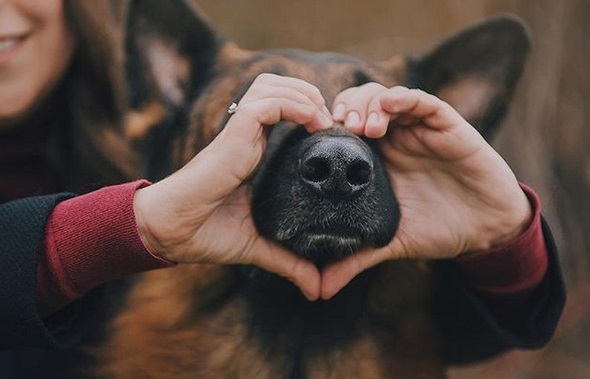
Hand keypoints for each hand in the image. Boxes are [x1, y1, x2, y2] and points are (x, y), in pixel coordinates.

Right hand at [133, 73, 332, 299]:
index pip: (280, 107)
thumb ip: (289, 262)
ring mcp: (238, 132)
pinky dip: (292, 104)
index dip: (307, 109)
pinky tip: (311, 122)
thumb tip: (317, 290)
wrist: (172, 232)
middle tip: (330, 121)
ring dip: (303, 93)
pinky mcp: (233, 135)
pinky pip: (265, 103)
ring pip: (271, 85)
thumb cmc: (208, 234)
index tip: (331, 134)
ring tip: (322, 119)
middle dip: (309, 92)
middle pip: (277, 85)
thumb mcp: (259, 245)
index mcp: (252, 150)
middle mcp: (246, 135)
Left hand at [322, 84, 531, 297]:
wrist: (485, 230)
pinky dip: (404, 98)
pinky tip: (391, 106)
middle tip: (339, 128)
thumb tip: (320, 289)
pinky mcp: (446, 124)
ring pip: (385, 97)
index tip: (313, 137)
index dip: (326, 126)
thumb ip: (357, 257)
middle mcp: (394, 138)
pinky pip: (422, 101)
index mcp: (375, 158)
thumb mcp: (391, 241)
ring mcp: (418, 129)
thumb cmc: (437, 228)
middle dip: (345, 109)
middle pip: (358, 104)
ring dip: (370, 104)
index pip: (343, 128)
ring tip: (364, 128)